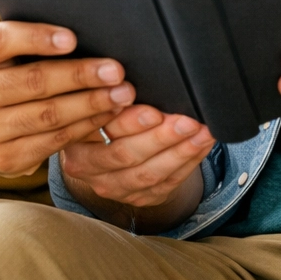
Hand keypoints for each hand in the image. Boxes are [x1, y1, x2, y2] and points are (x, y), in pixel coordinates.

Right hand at [0, 21, 134, 177]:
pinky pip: (53, 141)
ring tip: (122, 94)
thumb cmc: (6, 70)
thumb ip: (32, 38)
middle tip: (116, 70)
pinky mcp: (4, 158)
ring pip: (48, 115)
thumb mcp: (5, 49)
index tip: (73, 38)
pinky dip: (86, 126)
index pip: (2, 41)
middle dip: (80, 75)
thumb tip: (89, 27)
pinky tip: (108, 114)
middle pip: (33, 81)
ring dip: (91, 104)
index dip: (37, 38)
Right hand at [60, 103, 214, 208]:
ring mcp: (116, 187)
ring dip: (181, 152)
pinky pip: (167, 183)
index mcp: (77, 142)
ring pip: (150, 174)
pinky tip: (203, 145)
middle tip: (187, 121)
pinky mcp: (139, 198)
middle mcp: (91, 169)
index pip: (104, 132)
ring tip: (202, 132)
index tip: (155, 111)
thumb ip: (111, 95)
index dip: (131, 122)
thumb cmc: (104, 115)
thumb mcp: (99, 104)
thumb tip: (133, 81)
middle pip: (127, 155)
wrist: (106, 151)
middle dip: (162, 138)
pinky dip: (189, 162)